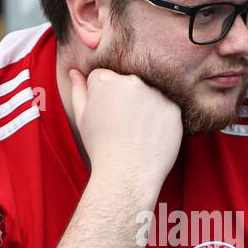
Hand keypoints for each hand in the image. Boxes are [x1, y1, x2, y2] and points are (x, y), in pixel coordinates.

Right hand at [68, 67, 182, 198]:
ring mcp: (156, 94)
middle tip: (120, 127)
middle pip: (127, 83)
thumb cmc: (101, 148)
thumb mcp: (81, 118)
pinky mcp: (173, 108)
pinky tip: (150, 136)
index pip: (103, 77)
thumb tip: (75, 71)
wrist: (127, 176)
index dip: (101, 98)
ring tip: (135, 133)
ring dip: (144, 107)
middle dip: (123, 99)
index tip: (104, 116)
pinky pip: (165, 108)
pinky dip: (159, 119)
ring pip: (148, 94)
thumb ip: (78, 90)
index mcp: (105, 80)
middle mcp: (132, 81)